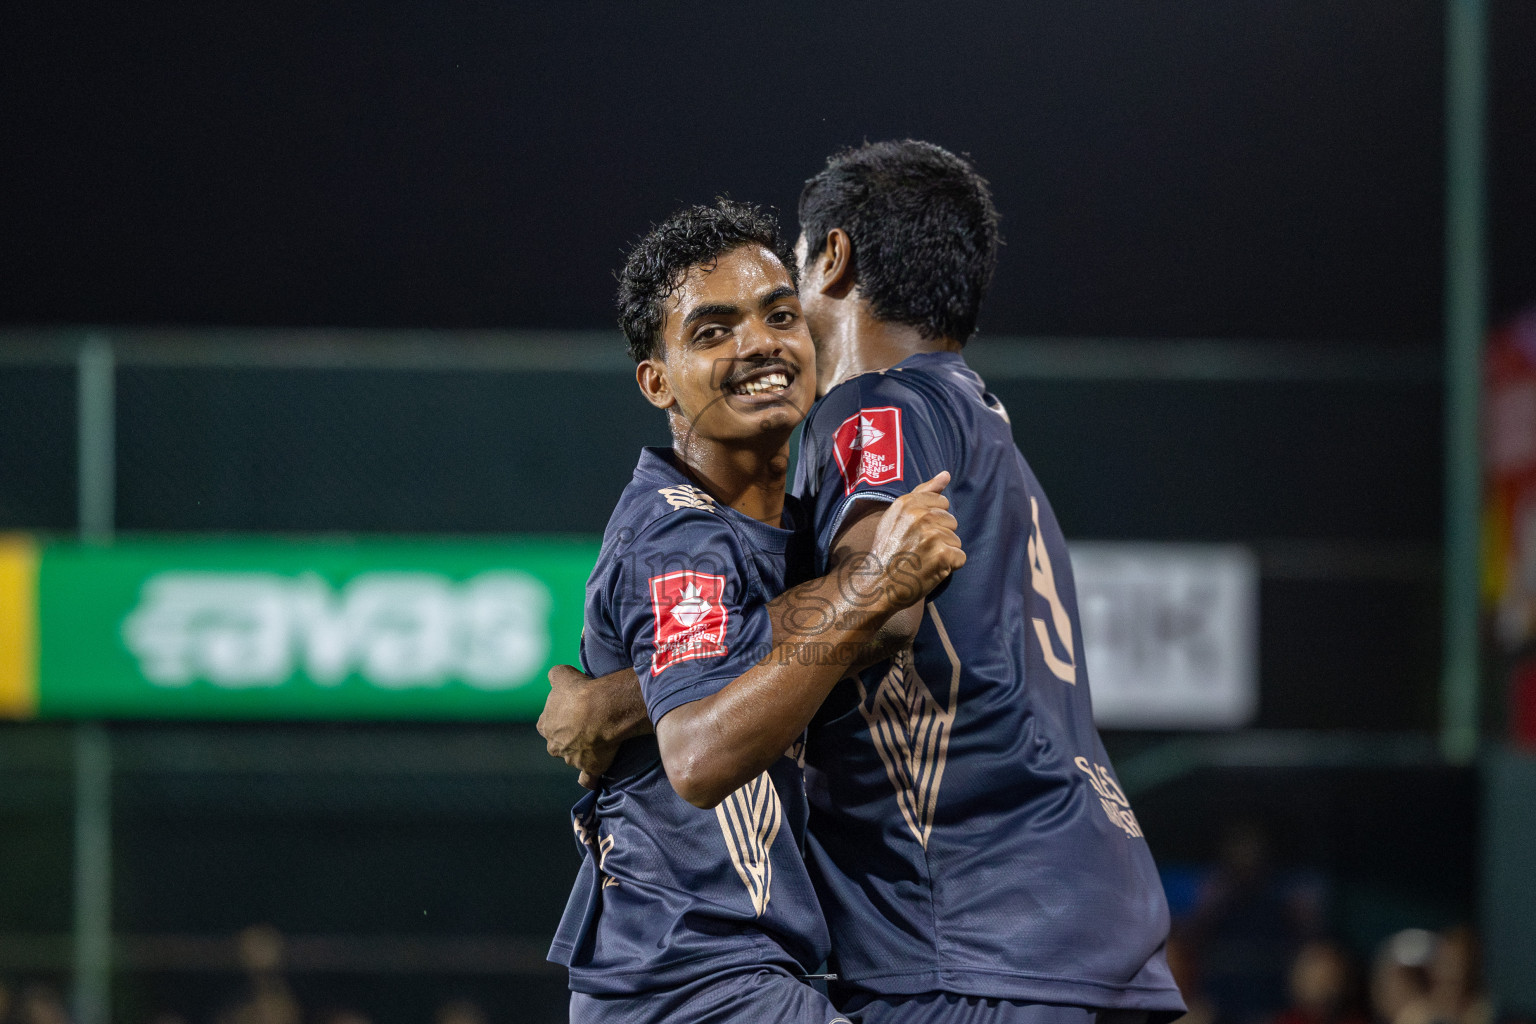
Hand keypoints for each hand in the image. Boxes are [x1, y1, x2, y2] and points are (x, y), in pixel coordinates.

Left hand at [537, 665, 622, 780]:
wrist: (601, 710)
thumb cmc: (580, 692)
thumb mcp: (561, 675)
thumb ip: (555, 676)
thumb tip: (555, 677)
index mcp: (544, 725)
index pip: (546, 723)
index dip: (559, 717)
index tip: (572, 710)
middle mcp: (554, 745)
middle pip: (559, 743)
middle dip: (568, 737)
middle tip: (586, 724)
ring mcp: (571, 759)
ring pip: (573, 757)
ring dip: (582, 751)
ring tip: (599, 739)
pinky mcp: (590, 768)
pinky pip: (587, 779)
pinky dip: (590, 779)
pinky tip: (594, 779)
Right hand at [867, 471, 965, 612]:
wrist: (878, 584)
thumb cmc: (888, 551)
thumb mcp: (898, 515)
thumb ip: (923, 492)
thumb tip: (946, 474)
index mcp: (907, 503)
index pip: (942, 503)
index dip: (933, 520)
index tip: (916, 533)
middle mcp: (920, 516)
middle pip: (951, 521)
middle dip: (940, 536)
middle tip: (918, 549)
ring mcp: (932, 535)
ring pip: (956, 540)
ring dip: (944, 552)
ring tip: (922, 560)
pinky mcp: (943, 555)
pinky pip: (960, 557)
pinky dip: (949, 567)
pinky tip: (931, 569)